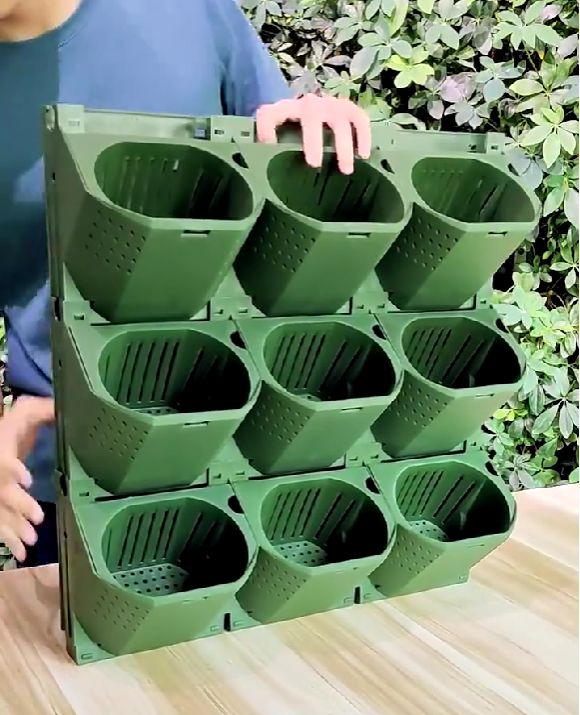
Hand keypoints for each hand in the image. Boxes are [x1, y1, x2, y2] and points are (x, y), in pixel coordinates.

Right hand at [0, 396, 53, 561]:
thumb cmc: (11, 425)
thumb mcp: (25, 413)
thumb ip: (43, 410)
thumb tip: (66, 405)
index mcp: (0, 448)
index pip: (3, 461)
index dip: (11, 471)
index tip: (26, 478)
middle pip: (2, 492)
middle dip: (19, 506)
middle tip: (38, 518)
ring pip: (0, 512)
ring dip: (15, 528)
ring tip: (32, 541)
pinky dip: (9, 539)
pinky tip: (22, 553)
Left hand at [256, 94, 371, 174]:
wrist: (312, 112)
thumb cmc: (292, 131)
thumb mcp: (278, 136)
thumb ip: (267, 146)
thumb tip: (262, 160)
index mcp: (286, 109)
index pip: (269, 113)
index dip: (266, 128)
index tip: (269, 147)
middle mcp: (310, 103)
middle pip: (312, 116)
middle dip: (314, 141)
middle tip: (315, 166)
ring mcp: (332, 105)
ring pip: (340, 120)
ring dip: (344, 145)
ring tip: (346, 170)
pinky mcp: (350, 110)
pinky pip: (360, 120)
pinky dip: (364, 136)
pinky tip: (364, 156)